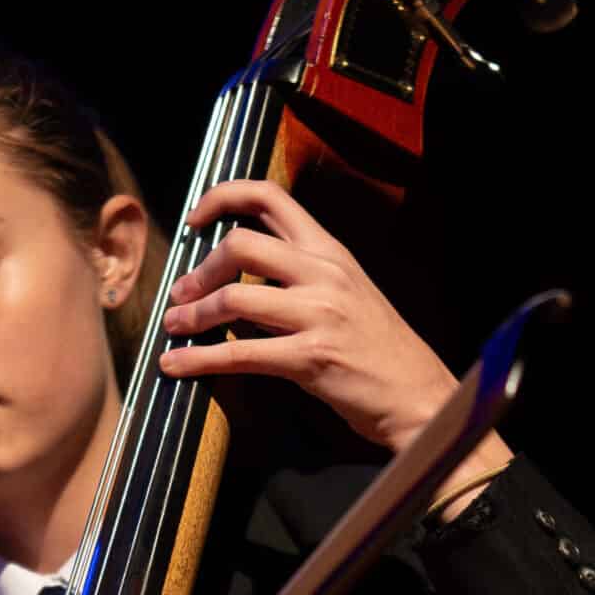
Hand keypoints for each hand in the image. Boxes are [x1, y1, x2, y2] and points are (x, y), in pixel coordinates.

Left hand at [157, 177, 510, 500]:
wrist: (421, 396)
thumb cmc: (380, 351)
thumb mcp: (348, 294)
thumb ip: (304, 275)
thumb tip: (246, 273)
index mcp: (331, 251)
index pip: (271, 197)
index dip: (223, 198)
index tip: (195, 218)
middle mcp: (325, 273)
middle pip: (242, 243)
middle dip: (200, 268)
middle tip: (182, 292)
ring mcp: (320, 314)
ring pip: (235, 296)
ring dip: (192, 314)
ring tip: (174, 328)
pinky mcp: (311, 358)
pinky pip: (240, 353)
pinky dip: (199, 360)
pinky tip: (176, 366)